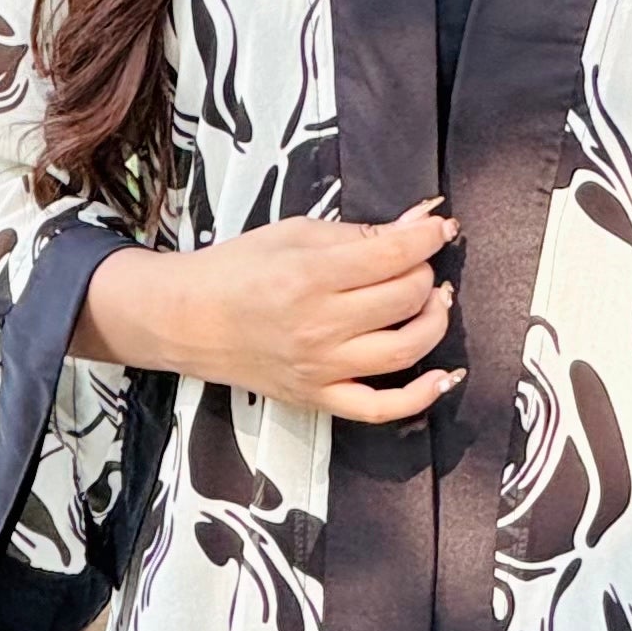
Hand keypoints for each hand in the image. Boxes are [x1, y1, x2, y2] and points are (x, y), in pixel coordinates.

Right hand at [74, 204, 462, 422]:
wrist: (189, 319)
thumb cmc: (237, 271)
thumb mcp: (294, 234)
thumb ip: (359, 233)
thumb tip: (417, 222)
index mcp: (309, 275)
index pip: (393, 254)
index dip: (427, 236)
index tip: (437, 227)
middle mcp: (318, 324)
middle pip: (405, 298)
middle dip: (425, 273)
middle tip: (419, 264)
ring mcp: (321, 367)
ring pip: (405, 349)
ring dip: (434, 322)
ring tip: (431, 303)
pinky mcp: (319, 397)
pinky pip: (382, 408)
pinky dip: (421, 396)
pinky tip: (442, 376)